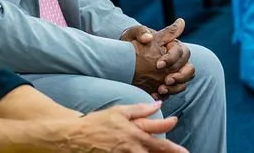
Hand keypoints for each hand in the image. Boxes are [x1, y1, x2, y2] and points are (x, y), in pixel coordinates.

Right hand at [63, 101, 186, 152]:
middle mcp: (134, 146)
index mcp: (135, 131)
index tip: (176, 121)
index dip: (169, 127)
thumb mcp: (119, 111)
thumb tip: (158, 104)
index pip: (158, 132)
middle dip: (173, 151)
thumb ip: (140, 110)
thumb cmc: (98, 122)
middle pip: (158, 150)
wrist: (77, 137)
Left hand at [130, 19, 192, 98]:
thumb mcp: (132, 34)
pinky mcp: (168, 83)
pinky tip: (155, 95)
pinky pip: (174, 91)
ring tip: (161, 89)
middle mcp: (176, 59)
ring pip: (184, 81)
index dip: (171, 59)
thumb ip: (141, 32)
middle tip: (166, 80)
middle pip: (189, 68)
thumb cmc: (130, 42)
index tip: (158, 65)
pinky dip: (167, 94)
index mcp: (171, 45)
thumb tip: (149, 36)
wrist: (123, 57)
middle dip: (180, 76)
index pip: (181, 51)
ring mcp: (174, 72)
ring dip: (175, 87)